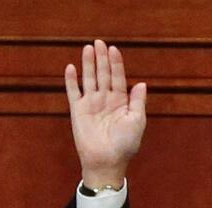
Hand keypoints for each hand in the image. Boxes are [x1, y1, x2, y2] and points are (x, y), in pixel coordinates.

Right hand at [64, 40, 146, 188]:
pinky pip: (73, 92)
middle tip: (99, 42)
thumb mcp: (137, 121)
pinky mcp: (78, 111)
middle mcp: (105, 100)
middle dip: (102, 58)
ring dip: (88, 64)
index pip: (118, 77)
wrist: (107, 161)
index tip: (114, 49)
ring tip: (87, 48)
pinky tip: (71, 67)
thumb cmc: (125, 144)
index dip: (116, 63)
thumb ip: (138, 101)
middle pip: (103, 74)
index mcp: (121, 102)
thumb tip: (141, 83)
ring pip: (89, 79)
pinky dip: (71, 80)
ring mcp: (91, 104)